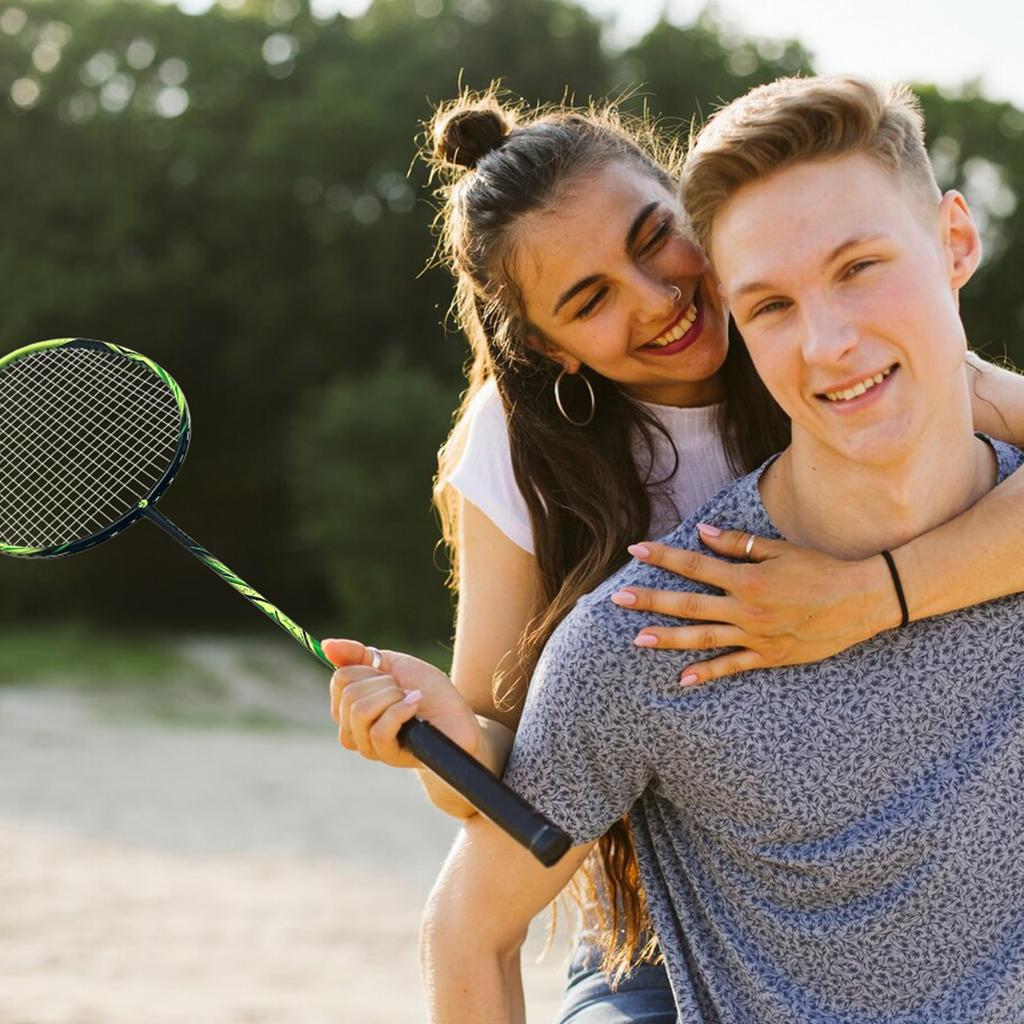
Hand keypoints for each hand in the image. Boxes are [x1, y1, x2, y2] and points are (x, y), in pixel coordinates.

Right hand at [323, 638, 483, 767]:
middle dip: (384, 683)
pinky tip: (416, 705)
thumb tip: (325, 645)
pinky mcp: (388, 756)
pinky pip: (379, 730)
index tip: (390, 675)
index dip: (369, 669)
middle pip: (349, 694)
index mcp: (350, 705)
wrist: (457, 716)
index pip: (340, 679)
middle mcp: (353, 728)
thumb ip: (358, 655)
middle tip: (403, 689)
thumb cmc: (426, 690)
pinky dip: (401, 710)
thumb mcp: (393, 664)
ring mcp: (368, 745)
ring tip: (410, 699)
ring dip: (392, 697)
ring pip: (360, 712)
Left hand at [610, 525, 893, 685]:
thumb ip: (736, 544)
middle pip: (689, 604)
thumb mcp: (778, 550)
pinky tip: (682, 678)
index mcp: (747, 578)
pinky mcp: (769, 656)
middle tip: (619, 598)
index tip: (635, 551)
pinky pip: (732, 666)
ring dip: (668, 638)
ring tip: (638, 638)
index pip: (695, 565)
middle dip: (651, 600)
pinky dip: (707, 673)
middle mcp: (746, 609)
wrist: (862, 600)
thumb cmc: (820, 569)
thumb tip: (700, 531)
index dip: (663, 557)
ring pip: (703, 638)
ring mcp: (756, 636)